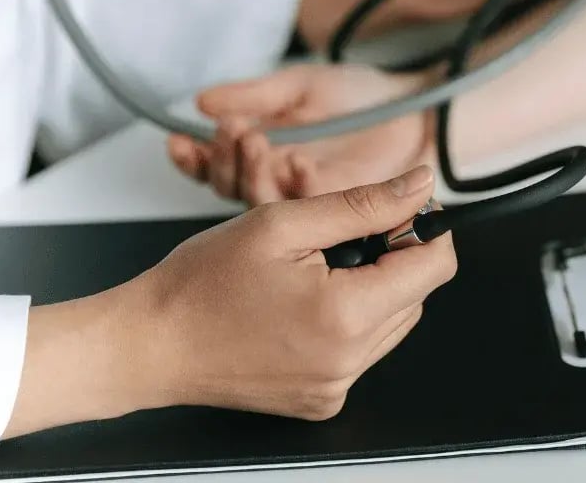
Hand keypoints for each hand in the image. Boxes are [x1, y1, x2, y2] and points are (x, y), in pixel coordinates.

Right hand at [5, 168, 455, 436]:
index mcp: (346, 316)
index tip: (396, 209)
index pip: (435, 267)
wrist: (149, 344)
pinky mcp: (321, 400)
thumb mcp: (283, 223)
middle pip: (415, 294)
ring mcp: (335, 387)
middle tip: (334, 238)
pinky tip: (302, 305)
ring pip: (392, 321)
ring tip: (313, 271)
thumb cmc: (201, 283)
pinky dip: (347, 321)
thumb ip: (363, 204)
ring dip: (370, 288)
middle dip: (390, 257)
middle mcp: (349, 362)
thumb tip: (419, 185)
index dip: (424, 229)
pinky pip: (362, 350)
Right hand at [168, 64, 432, 204]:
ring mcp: (309, 208)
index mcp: (264, 158)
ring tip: (256, 140)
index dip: (198, 158)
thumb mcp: (300, 85)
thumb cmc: (360, 95)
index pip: (217, 168)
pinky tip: (296, 161)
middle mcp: (281, 188)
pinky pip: (310, 210)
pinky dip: (299, 184)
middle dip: (226, 161)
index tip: (181, 140)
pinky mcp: (339, 220)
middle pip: (235, 191)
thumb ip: (254, 95)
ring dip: (254, 173)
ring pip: (266, 205)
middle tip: (233, 131)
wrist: (415, 106)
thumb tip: (201, 102)